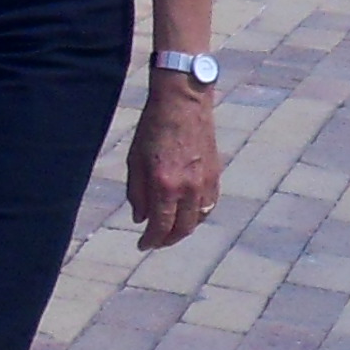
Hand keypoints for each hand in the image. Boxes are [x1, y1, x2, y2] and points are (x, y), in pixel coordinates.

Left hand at [128, 79, 221, 248]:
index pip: (160, 226)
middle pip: (182, 229)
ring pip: (197, 219)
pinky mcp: (216, 175)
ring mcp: (205, 182)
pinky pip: (208, 205)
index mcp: (164, 184)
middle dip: (167, 240)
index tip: (142, 245)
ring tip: (169, 231)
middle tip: (155, 242)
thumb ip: (136, 193)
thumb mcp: (134, 160)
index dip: (151, 240)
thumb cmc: (154, 128)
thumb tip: (140, 219)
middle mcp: (188, 188)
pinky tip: (186, 214)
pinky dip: (197, 215)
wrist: (183, 103)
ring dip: (183, 230)